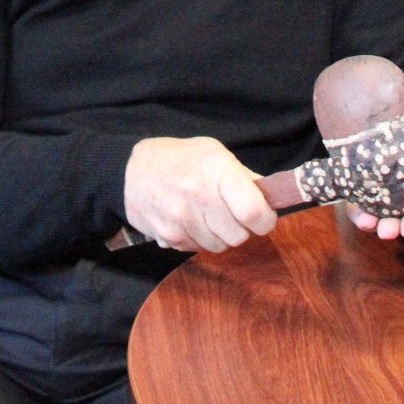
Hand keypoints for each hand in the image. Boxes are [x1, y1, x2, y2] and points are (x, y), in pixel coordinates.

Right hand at [123, 136, 277, 251]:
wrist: (131, 170)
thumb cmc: (180, 158)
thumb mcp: (215, 153)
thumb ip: (244, 176)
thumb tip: (271, 197)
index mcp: (217, 171)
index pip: (253, 211)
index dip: (265, 219)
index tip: (263, 216)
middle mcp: (199, 197)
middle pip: (239, 235)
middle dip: (241, 227)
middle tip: (231, 212)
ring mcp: (182, 219)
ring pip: (220, 246)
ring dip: (220, 235)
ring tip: (208, 214)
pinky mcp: (168, 236)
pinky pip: (198, 250)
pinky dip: (199, 240)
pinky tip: (191, 220)